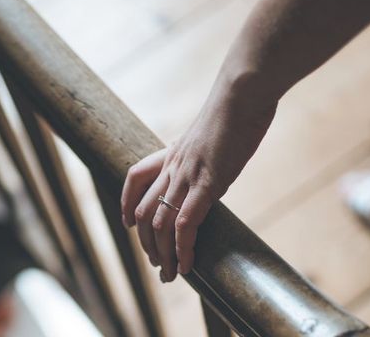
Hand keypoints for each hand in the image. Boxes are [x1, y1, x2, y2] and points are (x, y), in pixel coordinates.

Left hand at [121, 89, 275, 282]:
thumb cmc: (236, 108)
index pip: (134, 177)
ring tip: (170, 274)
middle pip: (143, 209)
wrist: (242, 94)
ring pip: (159, 223)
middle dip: (147, 242)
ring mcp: (186, 176)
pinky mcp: (206, 184)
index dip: (127, 202)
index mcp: (172, 152)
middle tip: (159, 265)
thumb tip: (216, 156)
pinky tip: (188, 265)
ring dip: (163, 254)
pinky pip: (184, 224)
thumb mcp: (214, 132)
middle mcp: (173, 166)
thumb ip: (207, 149)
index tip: (129, 223)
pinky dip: (183, 249)